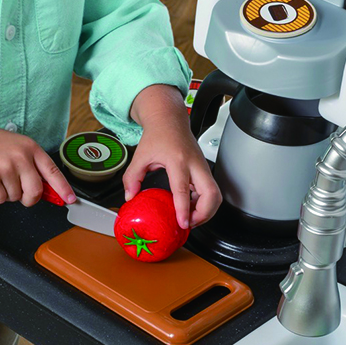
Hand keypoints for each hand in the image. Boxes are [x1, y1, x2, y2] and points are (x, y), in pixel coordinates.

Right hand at [0, 120, 75, 206]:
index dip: (63, 188)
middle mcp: (21, 157)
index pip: (53, 172)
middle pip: (35, 192)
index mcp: (31, 149)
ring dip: (7, 193)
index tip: (70, 199)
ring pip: (15, 197)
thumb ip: (33, 166)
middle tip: (20, 192)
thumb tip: (47, 191)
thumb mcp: (19, 148)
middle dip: (29, 198)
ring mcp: (5, 167)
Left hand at [124, 85, 221, 228]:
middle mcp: (194, 164)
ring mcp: (202, 167)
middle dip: (204, 214)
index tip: (183, 223)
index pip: (183, 189)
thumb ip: (132, 178)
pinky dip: (204, 203)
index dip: (183, 209)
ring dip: (206, 211)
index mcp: (177, 160)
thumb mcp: (140, 156)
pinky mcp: (204, 170)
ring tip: (190, 218)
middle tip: (189, 223)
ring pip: (216, 195)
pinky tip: (191, 208)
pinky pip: (211, 191)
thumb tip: (130, 197)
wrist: (169, 120)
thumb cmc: (158, 135)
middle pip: (212, 194)